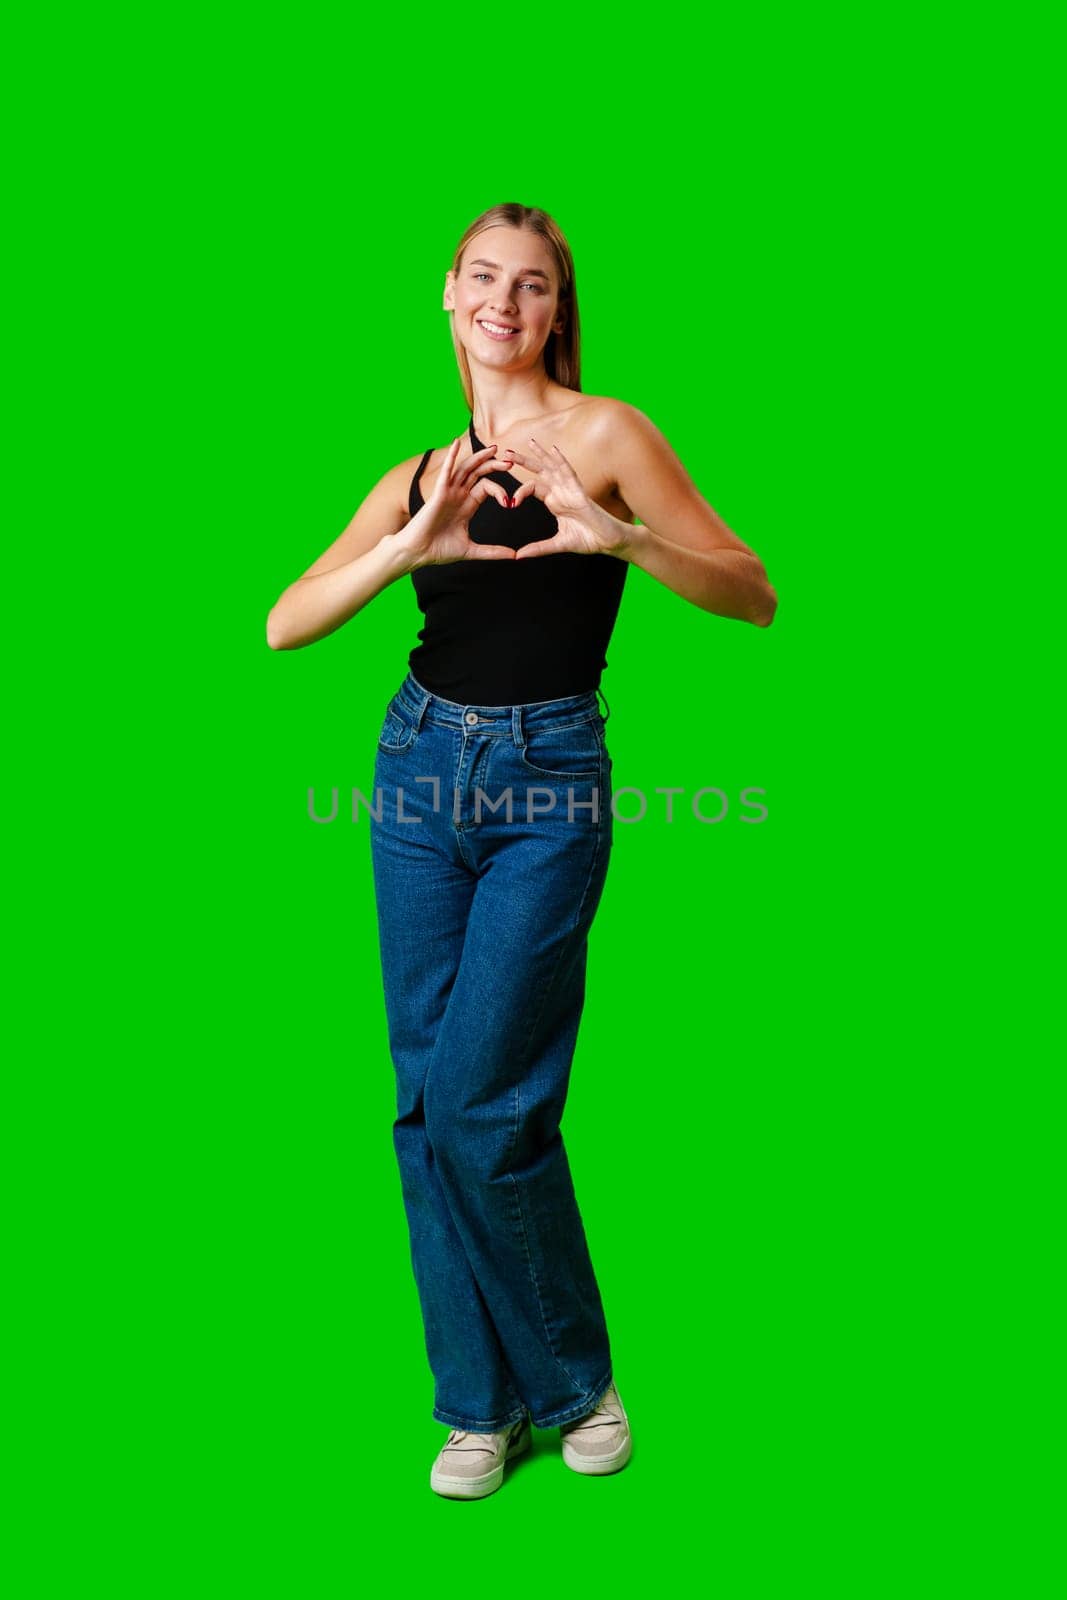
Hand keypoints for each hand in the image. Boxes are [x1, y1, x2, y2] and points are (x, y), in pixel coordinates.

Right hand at [395, 436, 516, 568]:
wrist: (419, 553)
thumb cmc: (440, 551)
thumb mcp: (472, 550)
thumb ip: (493, 551)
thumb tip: (515, 556)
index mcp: (466, 505)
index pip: (486, 488)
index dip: (500, 491)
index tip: (509, 502)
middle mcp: (458, 495)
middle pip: (478, 473)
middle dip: (494, 465)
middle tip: (510, 461)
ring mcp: (448, 492)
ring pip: (466, 468)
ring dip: (479, 457)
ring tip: (494, 449)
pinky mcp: (438, 493)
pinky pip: (446, 471)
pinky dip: (451, 456)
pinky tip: (456, 444)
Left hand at [499, 437, 627, 558]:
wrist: (609, 542)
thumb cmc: (588, 540)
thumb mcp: (557, 544)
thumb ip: (538, 548)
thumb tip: (518, 556)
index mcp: (555, 502)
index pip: (533, 488)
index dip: (520, 492)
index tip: (510, 503)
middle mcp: (561, 493)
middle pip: (540, 472)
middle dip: (524, 461)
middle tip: (506, 453)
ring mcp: (571, 490)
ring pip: (553, 468)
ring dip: (541, 456)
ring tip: (529, 443)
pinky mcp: (580, 493)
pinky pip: (570, 473)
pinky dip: (561, 461)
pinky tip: (553, 450)